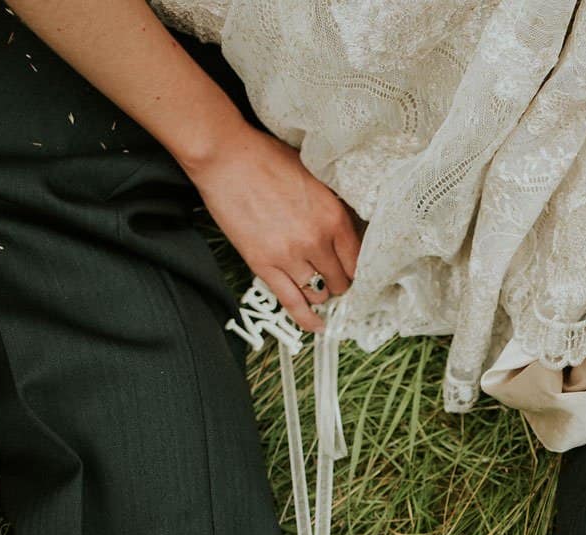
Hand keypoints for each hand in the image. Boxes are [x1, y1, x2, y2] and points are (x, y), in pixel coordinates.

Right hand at [183, 125, 360, 332]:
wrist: (227, 158)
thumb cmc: (268, 159)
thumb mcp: (316, 177)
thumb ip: (332, 207)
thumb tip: (348, 231)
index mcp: (334, 216)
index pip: (359, 259)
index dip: (358, 270)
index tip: (356, 273)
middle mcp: (317, 240)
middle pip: (341, 281)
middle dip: (341, 283)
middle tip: (338, 282)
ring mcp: (290, 256)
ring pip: (319, 293)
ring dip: (321, 294)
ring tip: (320, 291)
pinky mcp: (264, 265)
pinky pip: (291, 302)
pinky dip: (306, 318)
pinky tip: (316, 326)